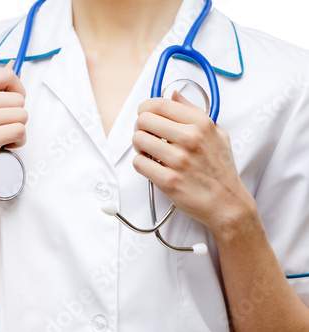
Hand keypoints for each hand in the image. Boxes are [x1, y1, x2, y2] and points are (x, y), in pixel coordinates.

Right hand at [0, 61, 27, 204]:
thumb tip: (14, 66)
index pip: (7, 75)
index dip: (18, 91)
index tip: (12, 105)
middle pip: (19, 99)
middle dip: (17, 117)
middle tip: (0, 129)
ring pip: (22, 116)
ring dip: (18, 131)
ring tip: (2, 138)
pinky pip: (20, 131)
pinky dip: (18, 142)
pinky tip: (4, 147)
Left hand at [132, 92, 256, 236]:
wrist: (227, 203)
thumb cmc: (221, 169)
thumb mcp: (217, 133)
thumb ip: (193, 112)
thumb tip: (173, 95)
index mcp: (201, 124)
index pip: (158, 104)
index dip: (145, 108)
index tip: (145, 115)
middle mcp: (190, 139)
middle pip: (143, 120)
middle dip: (140, 127)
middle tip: (146, 135)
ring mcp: (179, 160)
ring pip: (138, 140)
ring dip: (139, 146)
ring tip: (149, 152)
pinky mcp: (169, 181)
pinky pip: (139, 163)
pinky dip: (141, 164)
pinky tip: (152, 166)